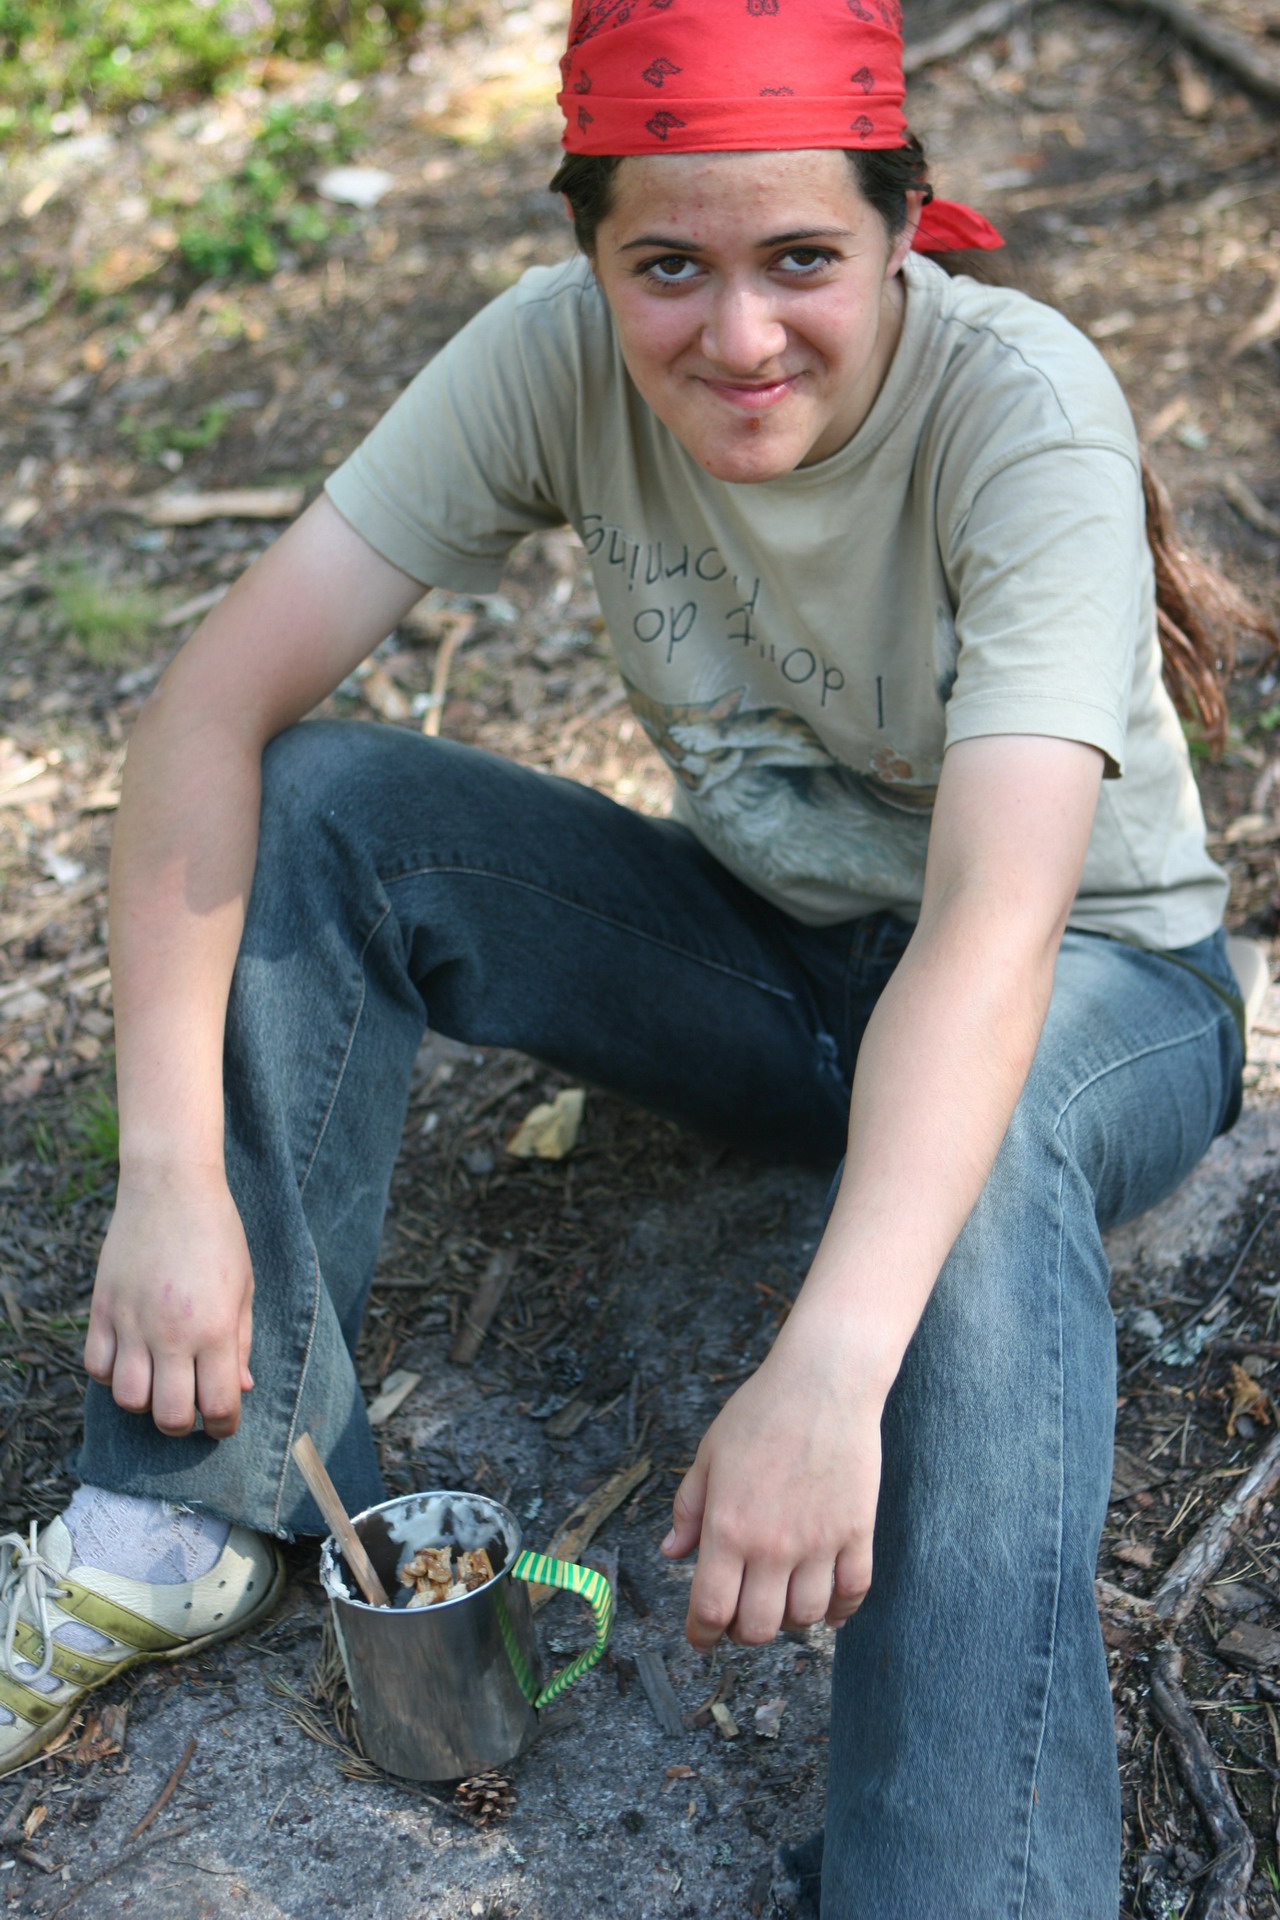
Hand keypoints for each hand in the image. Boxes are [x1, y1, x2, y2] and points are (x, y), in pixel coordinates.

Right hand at [84, 1168, 254, 1440]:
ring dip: (145, 1401)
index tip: (224, 1420)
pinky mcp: (103, 1308)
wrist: (171, 1187)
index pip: (219, 1406)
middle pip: (170, 1417)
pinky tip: (131, 1357)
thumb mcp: (244, 1288)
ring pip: (128, 1399)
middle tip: (190, 1405)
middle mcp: (171, 1333)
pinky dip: (112, 1373)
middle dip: (184, 1424)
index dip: (225, 1425)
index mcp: (215, 1328)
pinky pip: (96, 1367)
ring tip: (159, 1380)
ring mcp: (132, 1322)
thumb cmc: (218, 1234)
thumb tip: (241, 1387)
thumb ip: (240, 1342)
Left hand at [661, 1315, 886, 1648]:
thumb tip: (670, 1552)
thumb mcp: (709, 1456)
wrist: (824, 1382)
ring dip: (790, 1620)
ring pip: (805, 1618)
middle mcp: (772, 1545)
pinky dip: (839, 1610)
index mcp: (728, 1527)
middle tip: (741, 1615)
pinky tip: (827, 1604)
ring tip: (781, 1600)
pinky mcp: (857, 1533)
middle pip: (758, 1627)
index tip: (700, 1637)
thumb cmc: (761, 1412)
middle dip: (744, 1632)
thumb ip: (688, 1509)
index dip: (701, 1635)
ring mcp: (819, 1543)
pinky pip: (852, 1594)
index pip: (711, 1609)